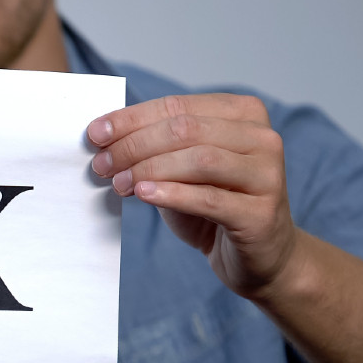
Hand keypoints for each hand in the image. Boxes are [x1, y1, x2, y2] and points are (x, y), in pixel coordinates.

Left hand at [87, 93, 298, 299]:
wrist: (259, 255)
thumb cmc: (216, 208)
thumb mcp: (183, 171)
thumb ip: (156, 150)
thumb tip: (104, 138)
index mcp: (244, 114)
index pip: (177, 106)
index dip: (132, 119)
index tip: (95, 134)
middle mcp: (262, 138)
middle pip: (185, 129)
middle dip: (134, 145)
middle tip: (102, 163)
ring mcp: (267, 174)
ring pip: (198, 159)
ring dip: (149, 169)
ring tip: (119, 183)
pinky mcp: (261, 213)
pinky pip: (209, 198)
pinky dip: (171, 194)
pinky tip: (143, 194)